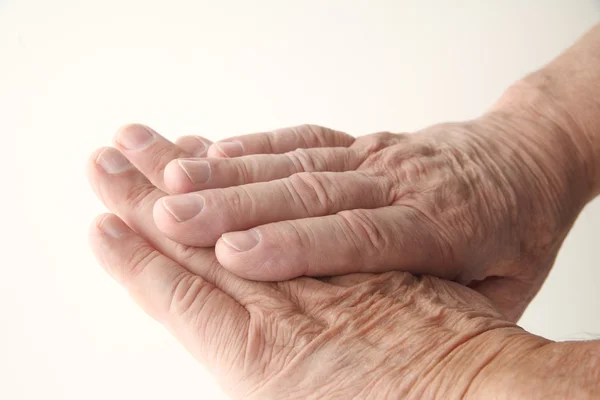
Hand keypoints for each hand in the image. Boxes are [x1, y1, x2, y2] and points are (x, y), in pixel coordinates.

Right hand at [87, 143, 541, 398]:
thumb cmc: (513, 232)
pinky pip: (304, 141)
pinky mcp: (361, 143)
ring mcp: (376, 158)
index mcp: (438, 227)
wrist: (524, 159)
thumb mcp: (502, 287)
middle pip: (311, 195)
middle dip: (234, 206)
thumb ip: (447, 309)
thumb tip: (392, 350)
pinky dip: (254, 146)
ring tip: (168, 179)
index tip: (234, 253)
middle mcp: (399, 185)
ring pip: (296, 165)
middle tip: (169, 215)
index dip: (295, 245)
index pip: (358, 238)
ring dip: (228, 172)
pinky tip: (210, 151)